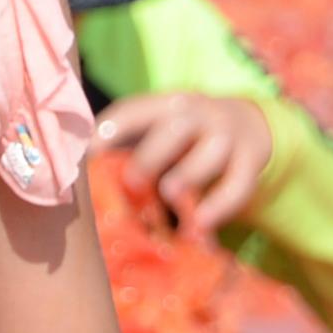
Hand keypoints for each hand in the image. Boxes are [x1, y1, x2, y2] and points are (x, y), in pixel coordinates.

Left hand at [98, 95, 273, 234]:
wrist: (246, 125)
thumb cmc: (181, 139)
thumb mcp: (157, 132)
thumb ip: (125, 150)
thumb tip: (83, 184)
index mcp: (165, 104)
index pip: (135, 110)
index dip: (112, 130)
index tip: (91, 156)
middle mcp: (198, 113)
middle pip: (178, 126)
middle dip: (153, 154)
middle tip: (133, 182)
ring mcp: (227, 136)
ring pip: (212, 151)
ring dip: (189, 176)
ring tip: (170, 197)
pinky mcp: (249, 163)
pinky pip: (238, 184)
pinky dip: (220, 207)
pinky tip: (200, 228)